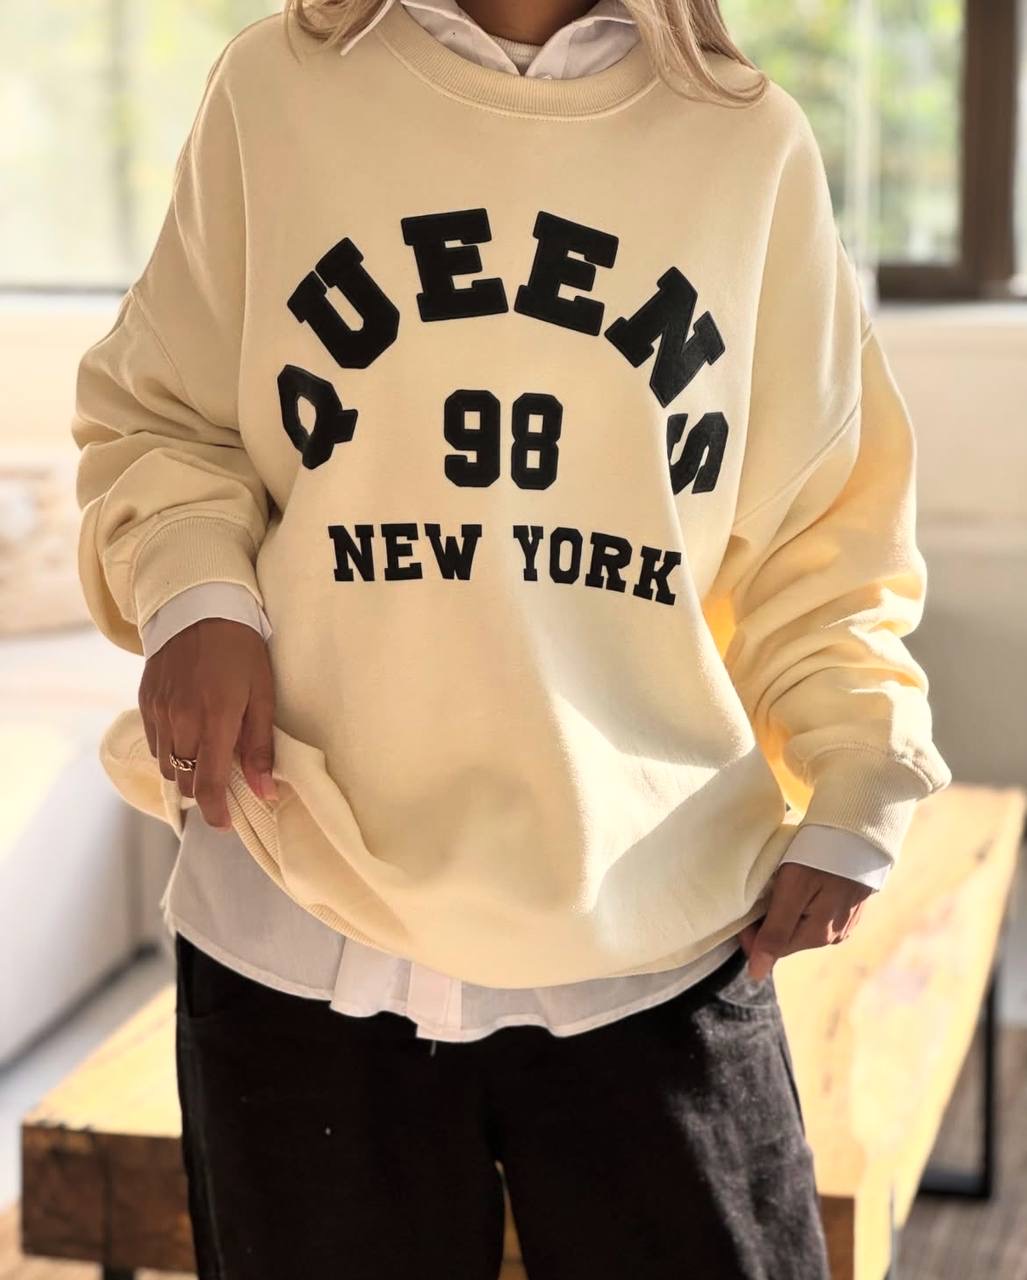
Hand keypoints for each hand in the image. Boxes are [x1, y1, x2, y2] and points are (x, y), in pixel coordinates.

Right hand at [138, 617, 278, 831]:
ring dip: (188, 771)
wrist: (199, 607)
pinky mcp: (145, 702)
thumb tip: (266, 792)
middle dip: (206, 792)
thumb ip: (260, 747)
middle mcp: (180, 721)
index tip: (227, 825)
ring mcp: (158, 712)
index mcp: (214, 720)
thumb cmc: (241, 650)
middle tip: (227, 787)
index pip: (210, 785)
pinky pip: (156, 744)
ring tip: (209, 758)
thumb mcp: (262, 694)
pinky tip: (189, 736)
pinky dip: (171, 751)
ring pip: (168, 766)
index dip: (218, 813)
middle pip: (187, 781)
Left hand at [739, 862, 872, 981]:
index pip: (773, 947)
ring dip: (786, 911)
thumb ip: (775, 932)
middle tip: (761, 892)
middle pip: (788, 937)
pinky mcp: (848, 909)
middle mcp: (834, 937)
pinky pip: (817, 914)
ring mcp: (844, 924)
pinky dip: (803, 903)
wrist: (858, 833)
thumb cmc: (821, 858)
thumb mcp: (792, 891)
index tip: (742, 910)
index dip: (752, 932)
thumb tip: (756, 973)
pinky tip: (803, 884)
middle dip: (770, 921)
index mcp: (818, 936)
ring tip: (781, 885)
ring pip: (801, 925)